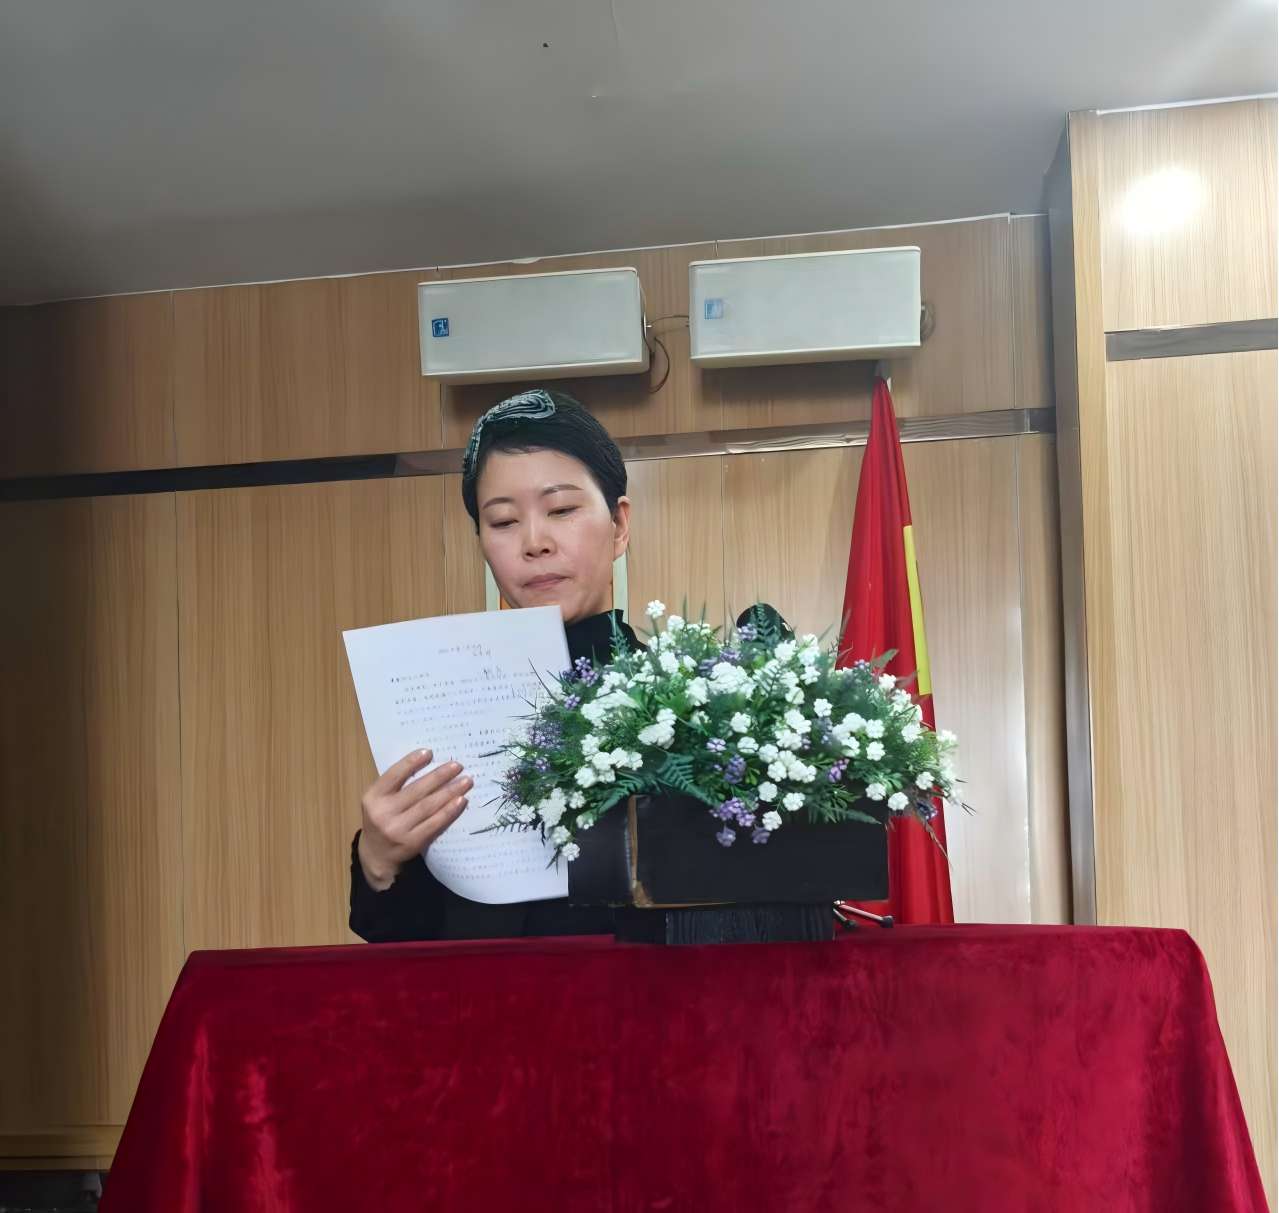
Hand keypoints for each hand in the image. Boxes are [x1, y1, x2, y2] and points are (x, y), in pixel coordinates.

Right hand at [357, 749, 471, 890]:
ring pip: (428, 806)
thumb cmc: (382, 818)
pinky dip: (449, 811)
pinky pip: (434, 823)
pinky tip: (460, 801)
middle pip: (416, 790)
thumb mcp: (379, 799)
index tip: (429, 752)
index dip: (411, 763)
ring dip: (449, 792)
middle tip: (457, 765)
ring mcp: (398, 829)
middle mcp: (383, 813)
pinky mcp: (412, 843)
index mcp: (373, 797)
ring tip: (465, 781)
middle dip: (439, 776)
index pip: (393, 776)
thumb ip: (396, 784)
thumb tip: (429, 762)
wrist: (376, 855)